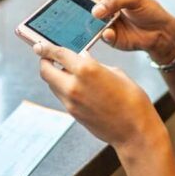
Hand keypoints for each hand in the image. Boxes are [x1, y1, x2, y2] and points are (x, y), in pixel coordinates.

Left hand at [34, 41, 161, 152]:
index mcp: (86, 69)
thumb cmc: (132, 100)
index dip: (46, 48)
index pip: (58, 54)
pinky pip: (61, 96)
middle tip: (48, 57)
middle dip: (45, 62)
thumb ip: (95, 65)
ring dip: (55, 76)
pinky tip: (76, 86)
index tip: (40, 45)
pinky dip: (63, 88)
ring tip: (66, 71)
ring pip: (52, 84)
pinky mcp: (73, 113)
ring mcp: (71, 101)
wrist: (134, 130)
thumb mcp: (116, 72)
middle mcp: (74, 85)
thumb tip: (83, 59)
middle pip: (45, 70)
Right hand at [55, 0, 174, 63]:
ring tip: (78, 24)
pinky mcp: (108, 37)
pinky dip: (102, 34)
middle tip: (58, 9)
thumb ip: (114, 1)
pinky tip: (109, 33)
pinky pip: (98, 36)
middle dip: (68, 6)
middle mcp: (100, 6)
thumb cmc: (148, 9)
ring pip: (84, 22)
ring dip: (80, 24)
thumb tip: (95, 12)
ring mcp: (102, 22)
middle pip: (78, 4)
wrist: (161, 32)